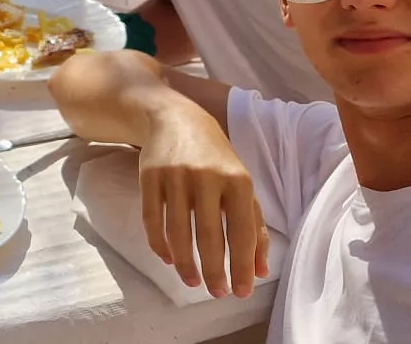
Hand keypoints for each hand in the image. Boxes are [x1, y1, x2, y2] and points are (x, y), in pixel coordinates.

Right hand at [139, 114, 269, 298]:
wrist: (176, 118)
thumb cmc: (216, 157)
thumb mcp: (241, 184)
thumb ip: (254, 225)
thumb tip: (261, 270)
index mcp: (237, 179)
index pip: (242, 231)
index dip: (243, 265)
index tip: (242, 291)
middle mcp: (207, 177)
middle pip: (210, 236)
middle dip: (214, 271)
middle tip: (216, 293)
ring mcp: (175, 176)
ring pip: (178, 231)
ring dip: (185, 263)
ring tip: (193, 281)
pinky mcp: (149, 176)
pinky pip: (152, 219)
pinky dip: (159, 244)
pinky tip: (168, 259)